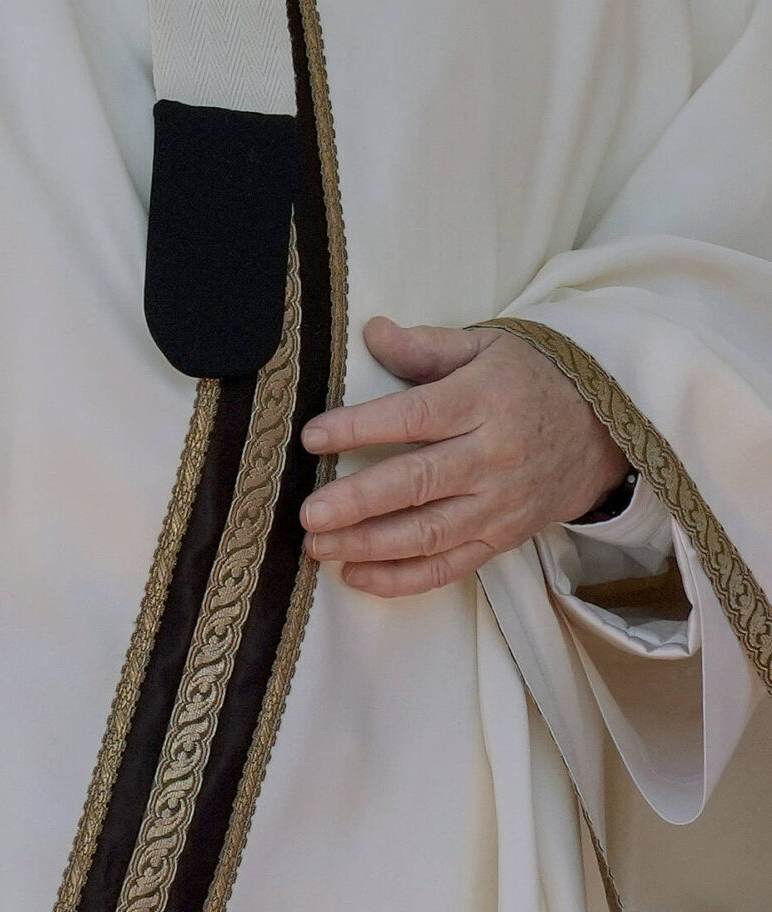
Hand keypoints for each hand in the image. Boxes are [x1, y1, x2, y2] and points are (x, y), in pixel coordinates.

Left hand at [298, 318, 627, 597]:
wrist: (601, 430)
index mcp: (481, 402)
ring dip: (371, 546)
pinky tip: (357, 576)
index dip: (361, 428)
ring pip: (430, 534)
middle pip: (418, 484)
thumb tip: (372, 332)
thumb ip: (425, 346)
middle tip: (309, 513)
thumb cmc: (529, 379)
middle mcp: (491, 458)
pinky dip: (403, 579)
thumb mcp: (483, 346)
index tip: (313, 436)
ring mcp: (499, 505)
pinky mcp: (503, 538)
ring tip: (318, 547)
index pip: (414, 417)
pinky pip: (450, 566)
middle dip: (359, 502)